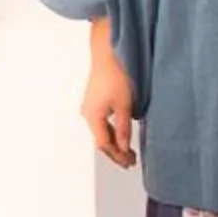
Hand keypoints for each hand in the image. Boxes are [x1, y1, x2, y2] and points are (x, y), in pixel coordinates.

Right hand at [83, 31, 137, 169]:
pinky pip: (101, 122)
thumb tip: (124, 147)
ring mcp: (90, 106)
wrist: (108, 53)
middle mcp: (88, 113)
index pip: (104, 144)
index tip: (129, 163)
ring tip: (127, 151)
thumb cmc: (114, 74)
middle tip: (129, 162)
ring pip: (101, 131)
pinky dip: (111, 131)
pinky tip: (120, 133)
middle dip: (115, 152)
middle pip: (100, 139)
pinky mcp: (94, 100)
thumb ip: (123, 128)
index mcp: (92, 116)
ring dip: (114, 142)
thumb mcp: (124, 105)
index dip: (117, 156)